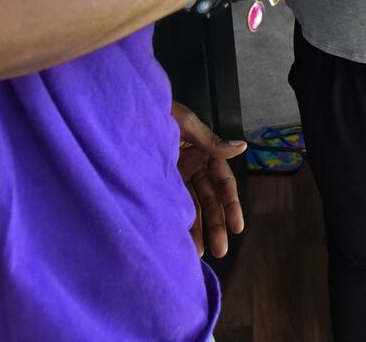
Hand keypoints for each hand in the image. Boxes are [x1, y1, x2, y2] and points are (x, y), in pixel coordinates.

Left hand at [172, 101, 244, 257]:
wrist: (123, 111)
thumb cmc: (158, 112)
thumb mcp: (185, 124)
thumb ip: (211, 141)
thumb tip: (243, 147)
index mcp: (205, 151)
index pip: (223, 183)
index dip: (231, 204)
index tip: (236, 227)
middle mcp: (194, 167)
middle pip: (210, 200)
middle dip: (217, 225)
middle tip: (221, 251)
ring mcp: (176, 177)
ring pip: (192, 207)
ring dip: (198, 230)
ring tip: (201, 254)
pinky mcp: (158, 185)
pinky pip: (172, 206)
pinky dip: (177, 223)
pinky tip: (180, 241)